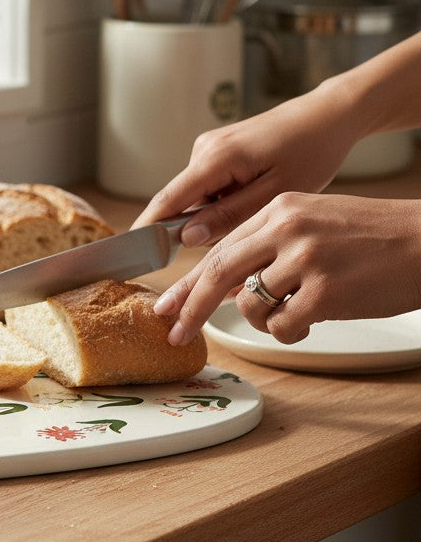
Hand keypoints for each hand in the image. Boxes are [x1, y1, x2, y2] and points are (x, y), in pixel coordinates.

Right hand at [133, 86, 360, 247]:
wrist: (327, 116)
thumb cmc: (311, 152)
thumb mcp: (276, 192)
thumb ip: (229, 215)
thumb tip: (187, 237)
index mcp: (216, 158)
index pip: (167, 201)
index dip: (147, 230)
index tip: (131, 256)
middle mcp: (203, 149)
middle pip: (180, 202)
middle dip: (188, 232)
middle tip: (216, 262)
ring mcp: (208, 147)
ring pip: (196, 197)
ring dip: (212, 217)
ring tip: (252, 224)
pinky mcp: (217, 150)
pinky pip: (208, 186)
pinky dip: (221, 203)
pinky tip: (252, 206)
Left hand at [155, 193, 420, 344]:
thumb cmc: (375, 237)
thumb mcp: (314, 224)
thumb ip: (269, 247)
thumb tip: (228, 287)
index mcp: (279, 209)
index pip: (220, 247)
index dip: (188, 280)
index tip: (167, 304)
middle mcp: (287, 228)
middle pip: (218, 272)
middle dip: (191, 305)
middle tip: (174, 331)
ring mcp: (306, 259)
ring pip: (251, 304)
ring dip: (262, 321)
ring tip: (291, 315)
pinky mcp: (327, 291)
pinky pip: (283, 325)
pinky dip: (289, 333)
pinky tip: (310, 324)